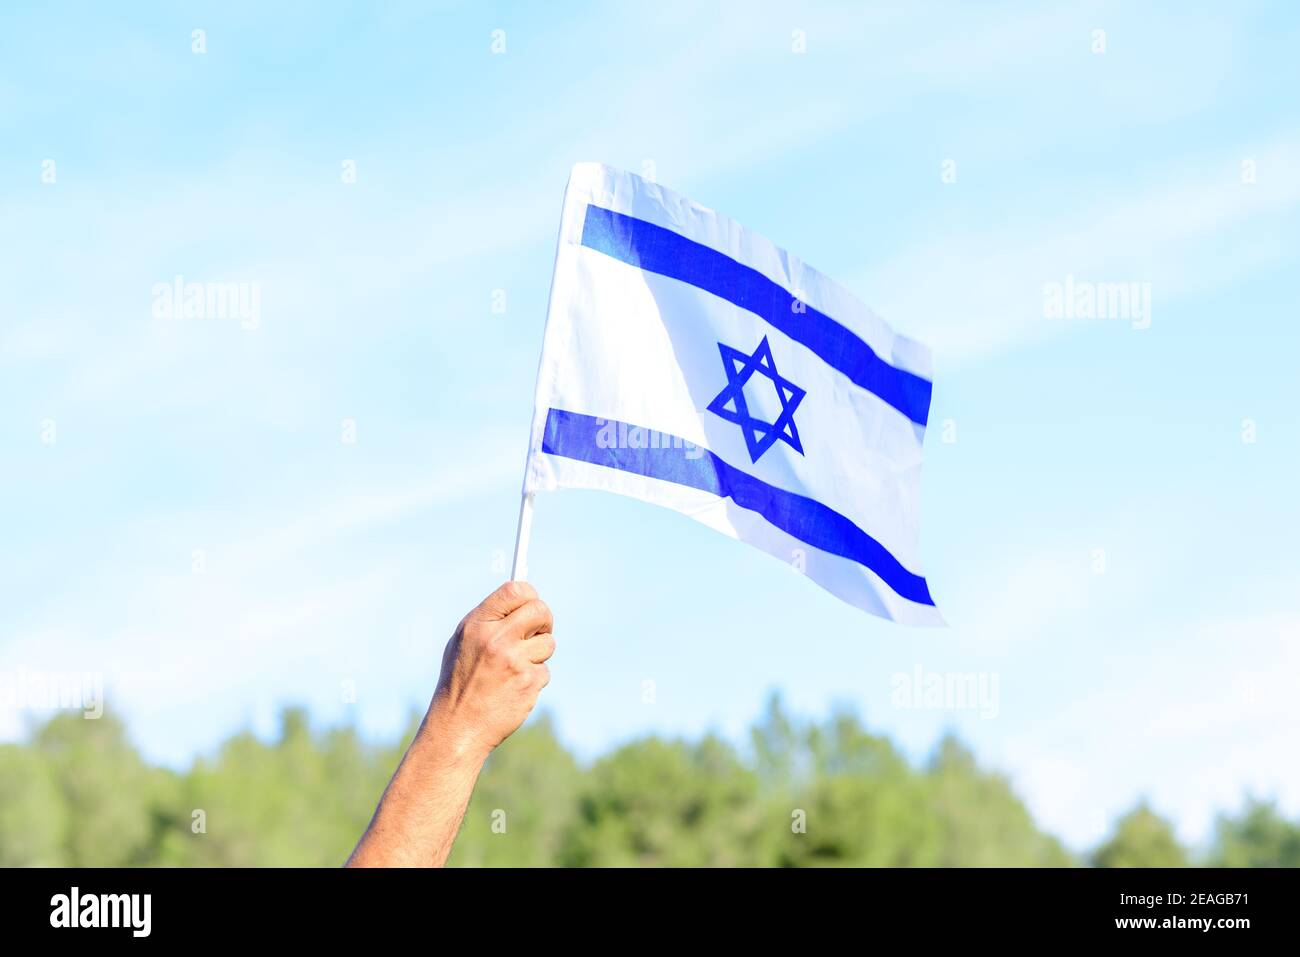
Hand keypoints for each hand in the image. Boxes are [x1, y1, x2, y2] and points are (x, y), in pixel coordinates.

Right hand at [424, 581, 554, 760]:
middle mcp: (497, 639)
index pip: (515, 590)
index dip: (529, 594)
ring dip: (538, 654)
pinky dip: (534, 679)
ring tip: (515, 668)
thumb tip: (521, 599)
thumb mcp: (462, 643)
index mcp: (478, 625)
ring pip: (548, 643)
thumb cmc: (459, 683)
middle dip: (544, 621)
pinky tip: (514, 689)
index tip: (531, 604)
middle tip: (536, 632)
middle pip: (541, 610)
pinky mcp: (528, 683)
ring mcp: (514, 661)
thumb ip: (489, 621)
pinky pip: (544, 671)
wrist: (457, 727)